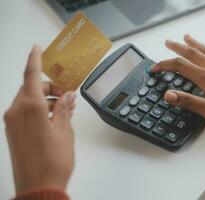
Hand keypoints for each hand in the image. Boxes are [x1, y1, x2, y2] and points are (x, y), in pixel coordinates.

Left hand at [4, 45, 75, 193]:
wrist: (38, 188)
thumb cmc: (53, 162)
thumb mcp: (65, 131)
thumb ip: (64, 108)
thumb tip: (67, 95)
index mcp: (30, 108)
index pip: (32, 75)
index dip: (35, 59)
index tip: (37, 48)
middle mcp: (17, 112)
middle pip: (31, 87)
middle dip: (49, 86)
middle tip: (67, 93)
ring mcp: (12, 122)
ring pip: (29, 99)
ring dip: (46, 98)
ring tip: (65, 107)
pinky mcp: (13, 131)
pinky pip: (25, 111)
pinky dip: (39, 109)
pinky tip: (54, 116)